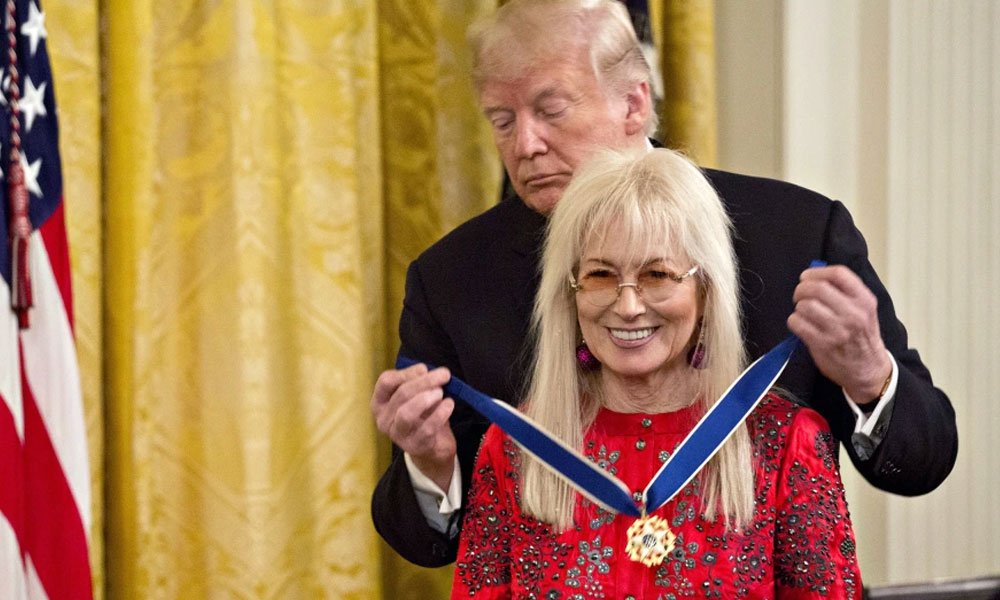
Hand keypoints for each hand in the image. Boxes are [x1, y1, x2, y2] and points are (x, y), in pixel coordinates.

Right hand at [371, 363, 456, 490]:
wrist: (432, 447)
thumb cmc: (422, 416)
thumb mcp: (416, 396)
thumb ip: (417, 382)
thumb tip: (423, 371)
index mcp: (380, 402)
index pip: (386, 381)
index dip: (406, 372)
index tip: (424, 369)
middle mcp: (383, 419)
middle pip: (401, 394)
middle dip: (425, 382)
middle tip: (444, 375)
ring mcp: (398, 435)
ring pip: (407, 413)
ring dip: (426, 399)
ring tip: (441, 393)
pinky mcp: (414, 446)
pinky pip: (426, 428)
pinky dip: (440, 414)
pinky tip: (449, 404)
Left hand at [787, 265, 891, 400]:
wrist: (869, 369)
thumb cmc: (862, 336)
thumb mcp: (864, 309)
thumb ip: (846, 292)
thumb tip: (815, 276)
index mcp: (864, 300)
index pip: (839, 274)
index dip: (817, 272)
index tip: (807, 277)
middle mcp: (853, 314)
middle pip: (817, 288)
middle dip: (801, 288)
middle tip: (800, 295)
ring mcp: (837, 330)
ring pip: (805, 305)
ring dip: (798, 307)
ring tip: (803, 312)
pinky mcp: (822, 344)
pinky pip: (797, 323)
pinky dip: (794, 321)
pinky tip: (801, 325)